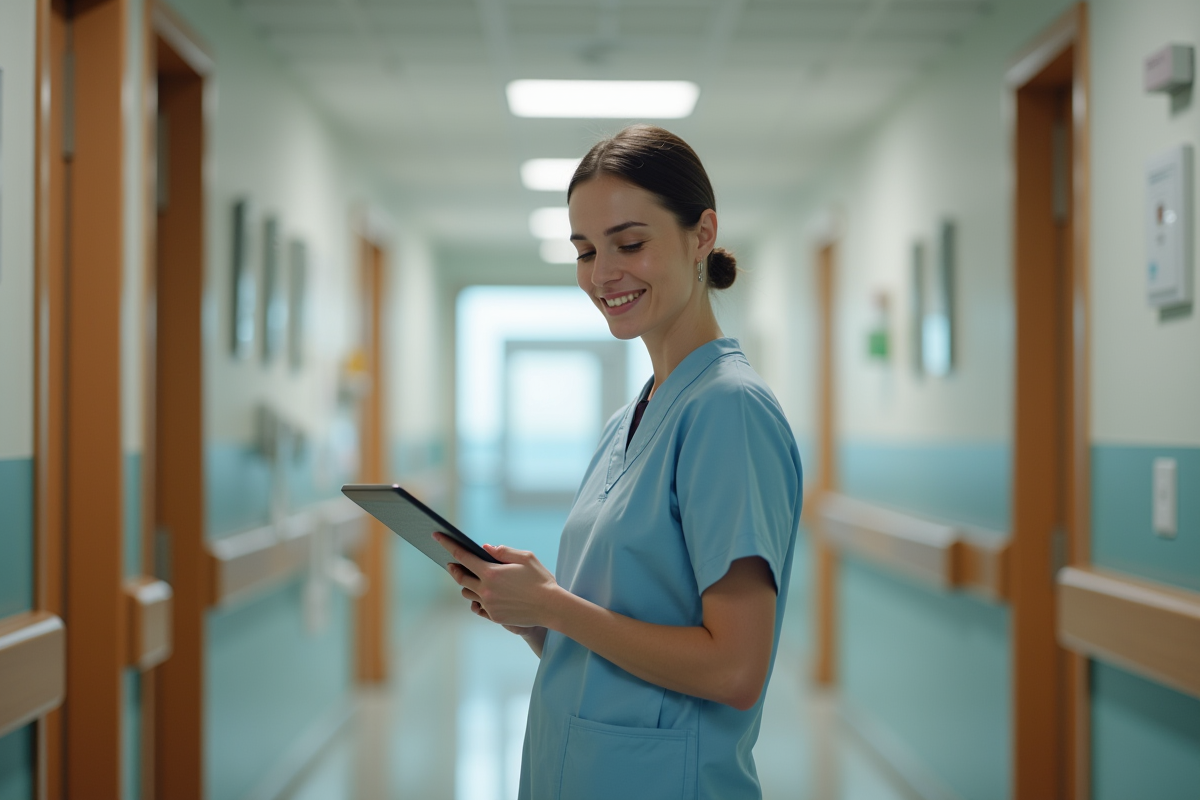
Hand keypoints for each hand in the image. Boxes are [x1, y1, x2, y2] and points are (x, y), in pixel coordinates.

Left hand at [433, 533, 561, 628]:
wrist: (551, 607)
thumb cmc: (540, 580)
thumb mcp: (525, 558)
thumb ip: (503, 552)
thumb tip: (485, 548)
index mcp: (491, 573)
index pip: (463, 556)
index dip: (448, 545)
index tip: (437, 536)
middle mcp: (486, 590)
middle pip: (461, 578)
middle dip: (454, 568)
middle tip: (451, 563)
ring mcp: (489, 605)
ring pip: (468, 594)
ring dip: (466, 585)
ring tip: (468, 578)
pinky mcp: (495, 617)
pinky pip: (479, 607)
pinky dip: (478, 598)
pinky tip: (483, 593)